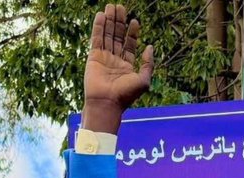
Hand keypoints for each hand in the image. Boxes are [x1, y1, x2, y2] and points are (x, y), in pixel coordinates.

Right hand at [82, 4, 152, 130]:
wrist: (106, 103)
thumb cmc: (125, 95)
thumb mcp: (143, 81)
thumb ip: (148, 64)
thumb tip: (150, 47)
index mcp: (127, 66)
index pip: (129, 45)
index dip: (132, 33)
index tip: (134, 21)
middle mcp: (115, 60)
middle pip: (117, 36)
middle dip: (119, 22)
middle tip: (121, 7)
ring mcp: (104, 58)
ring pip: (107, 35)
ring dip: (109, 21)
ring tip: (112, 7)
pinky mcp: (93, 56)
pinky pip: (96, 38)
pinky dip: (98, 26)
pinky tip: (101, 15)